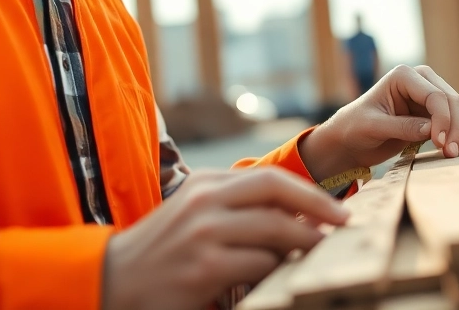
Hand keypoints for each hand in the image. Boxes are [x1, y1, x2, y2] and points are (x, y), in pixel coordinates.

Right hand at [101, 168, 348, 309]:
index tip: (337, 209)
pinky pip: (260, 265)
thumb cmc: (164, 252)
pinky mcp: (204, 268)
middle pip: (276, 192)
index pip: (269, 178)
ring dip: (305, 244)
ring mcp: (203, 233)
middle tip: (345, 224)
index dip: (310, 192)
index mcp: (205, 184)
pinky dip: (280, 271)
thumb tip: (300, 216)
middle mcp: (204, 201)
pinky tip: (285, 277)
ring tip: (320, 254)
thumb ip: (238, 209)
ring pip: (274, 230)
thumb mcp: (197, 216)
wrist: (113, 279)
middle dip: (319, 206)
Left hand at [300, 65, 458, 180]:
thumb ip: (401, 127)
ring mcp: (430, 96)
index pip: (435, 96)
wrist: (351, 139)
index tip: (440, 144)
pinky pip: (458, 121)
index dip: (443, 120)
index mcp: (403, 75)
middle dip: (458, 128)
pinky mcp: (435, 113)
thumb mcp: (373, 128)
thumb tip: (432, 130)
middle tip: (452, 154)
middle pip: (453, 101)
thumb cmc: (355, 128)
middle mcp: (421, 80)